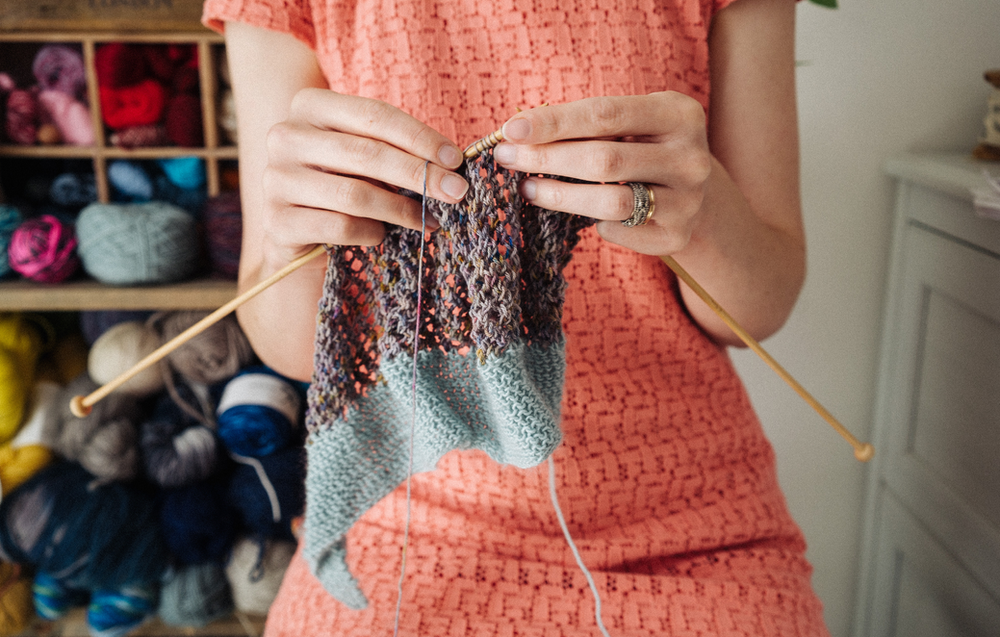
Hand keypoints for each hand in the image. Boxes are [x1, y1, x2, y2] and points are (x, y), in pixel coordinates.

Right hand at [260, 89, 468, 264]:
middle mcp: (285, 136)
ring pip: (354, 193)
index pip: (374, 114)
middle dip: (420, 174)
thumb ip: (398, 151)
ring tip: (429, 220)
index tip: (456, 160)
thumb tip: (451, 164)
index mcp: (309, 105)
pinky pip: (338, 226)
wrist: (299, 236)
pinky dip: (370, 232)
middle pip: (367, 153)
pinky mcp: (276, 221)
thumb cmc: (345, 187)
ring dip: (402, 209)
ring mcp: (276, 179)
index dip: (419, 137)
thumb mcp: (369, 159)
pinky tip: (383, 235)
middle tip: (456, 192)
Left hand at [490, 92, 711, 255]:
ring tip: (528, 188)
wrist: (693, 193)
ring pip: (610, 201)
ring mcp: (687, 201)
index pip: (605, 114)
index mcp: (679, 114)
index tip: (511, 129)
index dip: (554, 122)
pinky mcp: (676, 236)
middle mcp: (691, 158)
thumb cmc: (645, 147)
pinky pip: (618, 231)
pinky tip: (583, 214)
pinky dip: (593, 223)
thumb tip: (517, 133)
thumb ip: (586, 124)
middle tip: (507, 158)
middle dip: (547, 158)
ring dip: (559, 195)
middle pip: (604, 160)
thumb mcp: (631, 123)